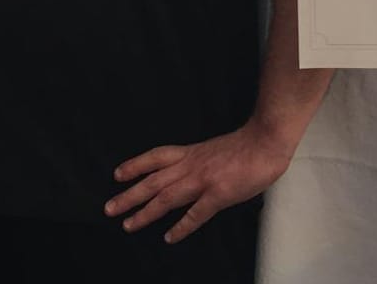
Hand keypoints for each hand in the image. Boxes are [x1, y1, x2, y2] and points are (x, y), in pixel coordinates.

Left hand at [104, 123, 292, 242]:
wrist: (266, 140)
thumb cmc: (246, 145)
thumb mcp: (214, 149)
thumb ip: (200, 161)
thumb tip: (192, 174)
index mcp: (191, 153)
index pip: (156, 157)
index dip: (135, 165)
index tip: (117, 174)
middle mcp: (191, 165)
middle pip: (153, 181)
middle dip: (129, 195)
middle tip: (110, 208)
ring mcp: (203, 180)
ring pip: (166, 197)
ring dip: (145, 212)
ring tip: (129, 224)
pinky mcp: (218, 194)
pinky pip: (196, 214)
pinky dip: (181, 227)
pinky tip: (170, 237)